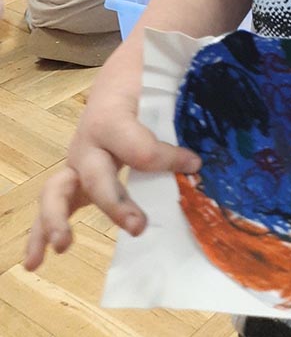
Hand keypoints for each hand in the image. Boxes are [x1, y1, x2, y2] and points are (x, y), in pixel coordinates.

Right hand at [24, 74, 199, 271]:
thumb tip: (210, 122)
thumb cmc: (146, 76)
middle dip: (114, 203)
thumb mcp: (165, 80)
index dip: (168, 159)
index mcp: (112, 116)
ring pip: (57, 191)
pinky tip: (36, 261)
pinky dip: (41, 233)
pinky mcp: (77, 178)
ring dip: (57, 220)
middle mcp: (89, 141)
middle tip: (139, 226)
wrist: (121, 75)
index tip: (195, 163)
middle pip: (95, 175)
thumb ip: (187, 100)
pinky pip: (55, 205)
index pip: (139, 147)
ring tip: (63, 246)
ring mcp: (79, 161)